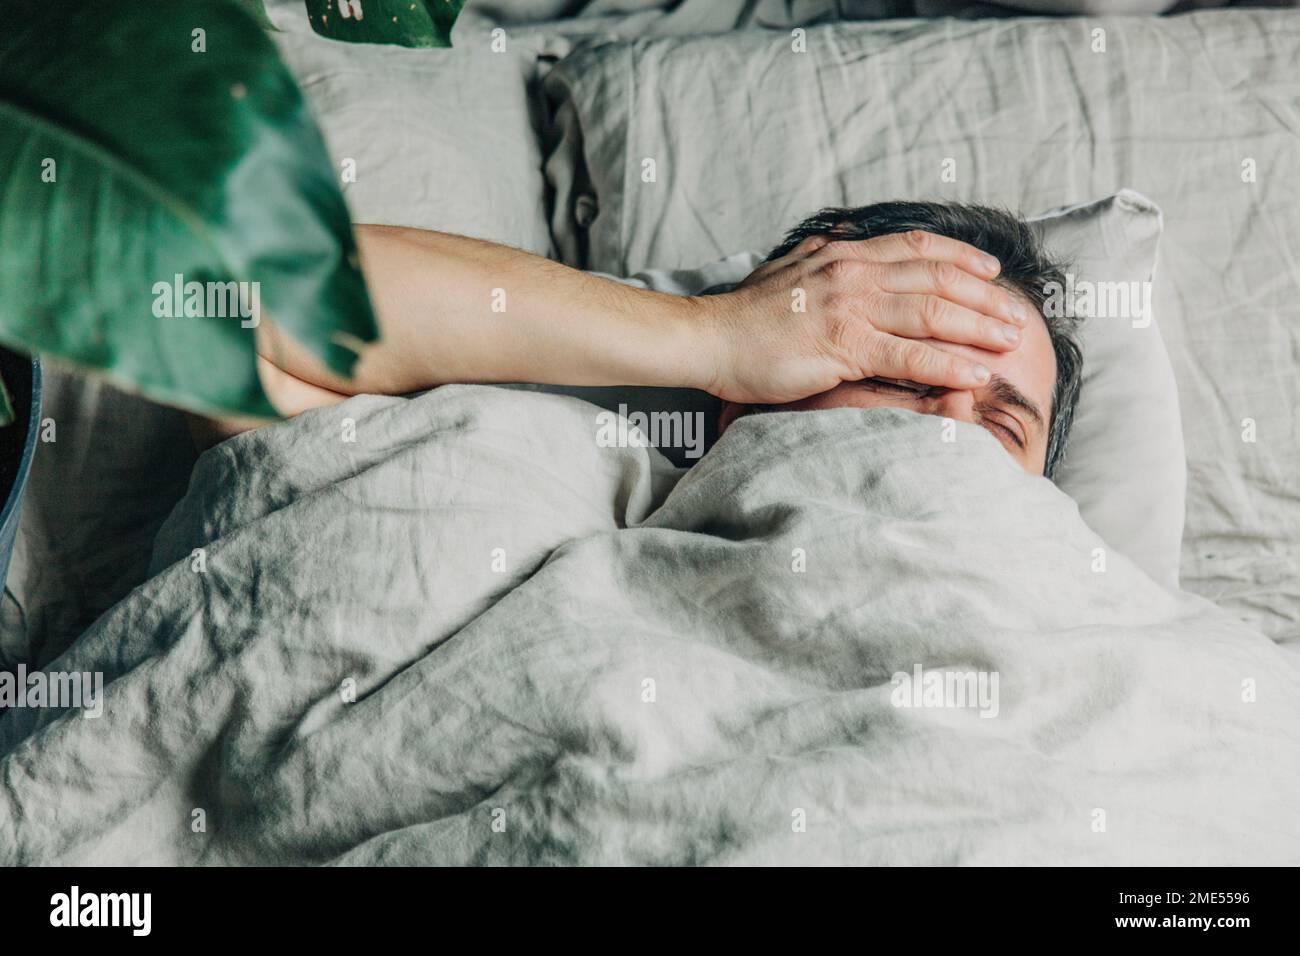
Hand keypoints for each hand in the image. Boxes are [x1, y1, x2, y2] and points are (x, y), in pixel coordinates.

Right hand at [693, 230, 1032, 404]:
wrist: (710, 338)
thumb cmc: (743, 315)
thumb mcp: (785, 270)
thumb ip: (815, 255)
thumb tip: (833, 242)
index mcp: (843, 255)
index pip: (916, 247)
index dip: (960, 256)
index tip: (991, 269)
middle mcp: (854, 274)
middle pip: (937, 278)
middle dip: (984, 296)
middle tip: (1017, 313)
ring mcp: (850, 308)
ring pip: (932, 312)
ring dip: (979, 326)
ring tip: (1011, 341)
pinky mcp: (844, 346)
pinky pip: (910, 354)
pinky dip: (949, 363)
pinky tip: (976, 373)